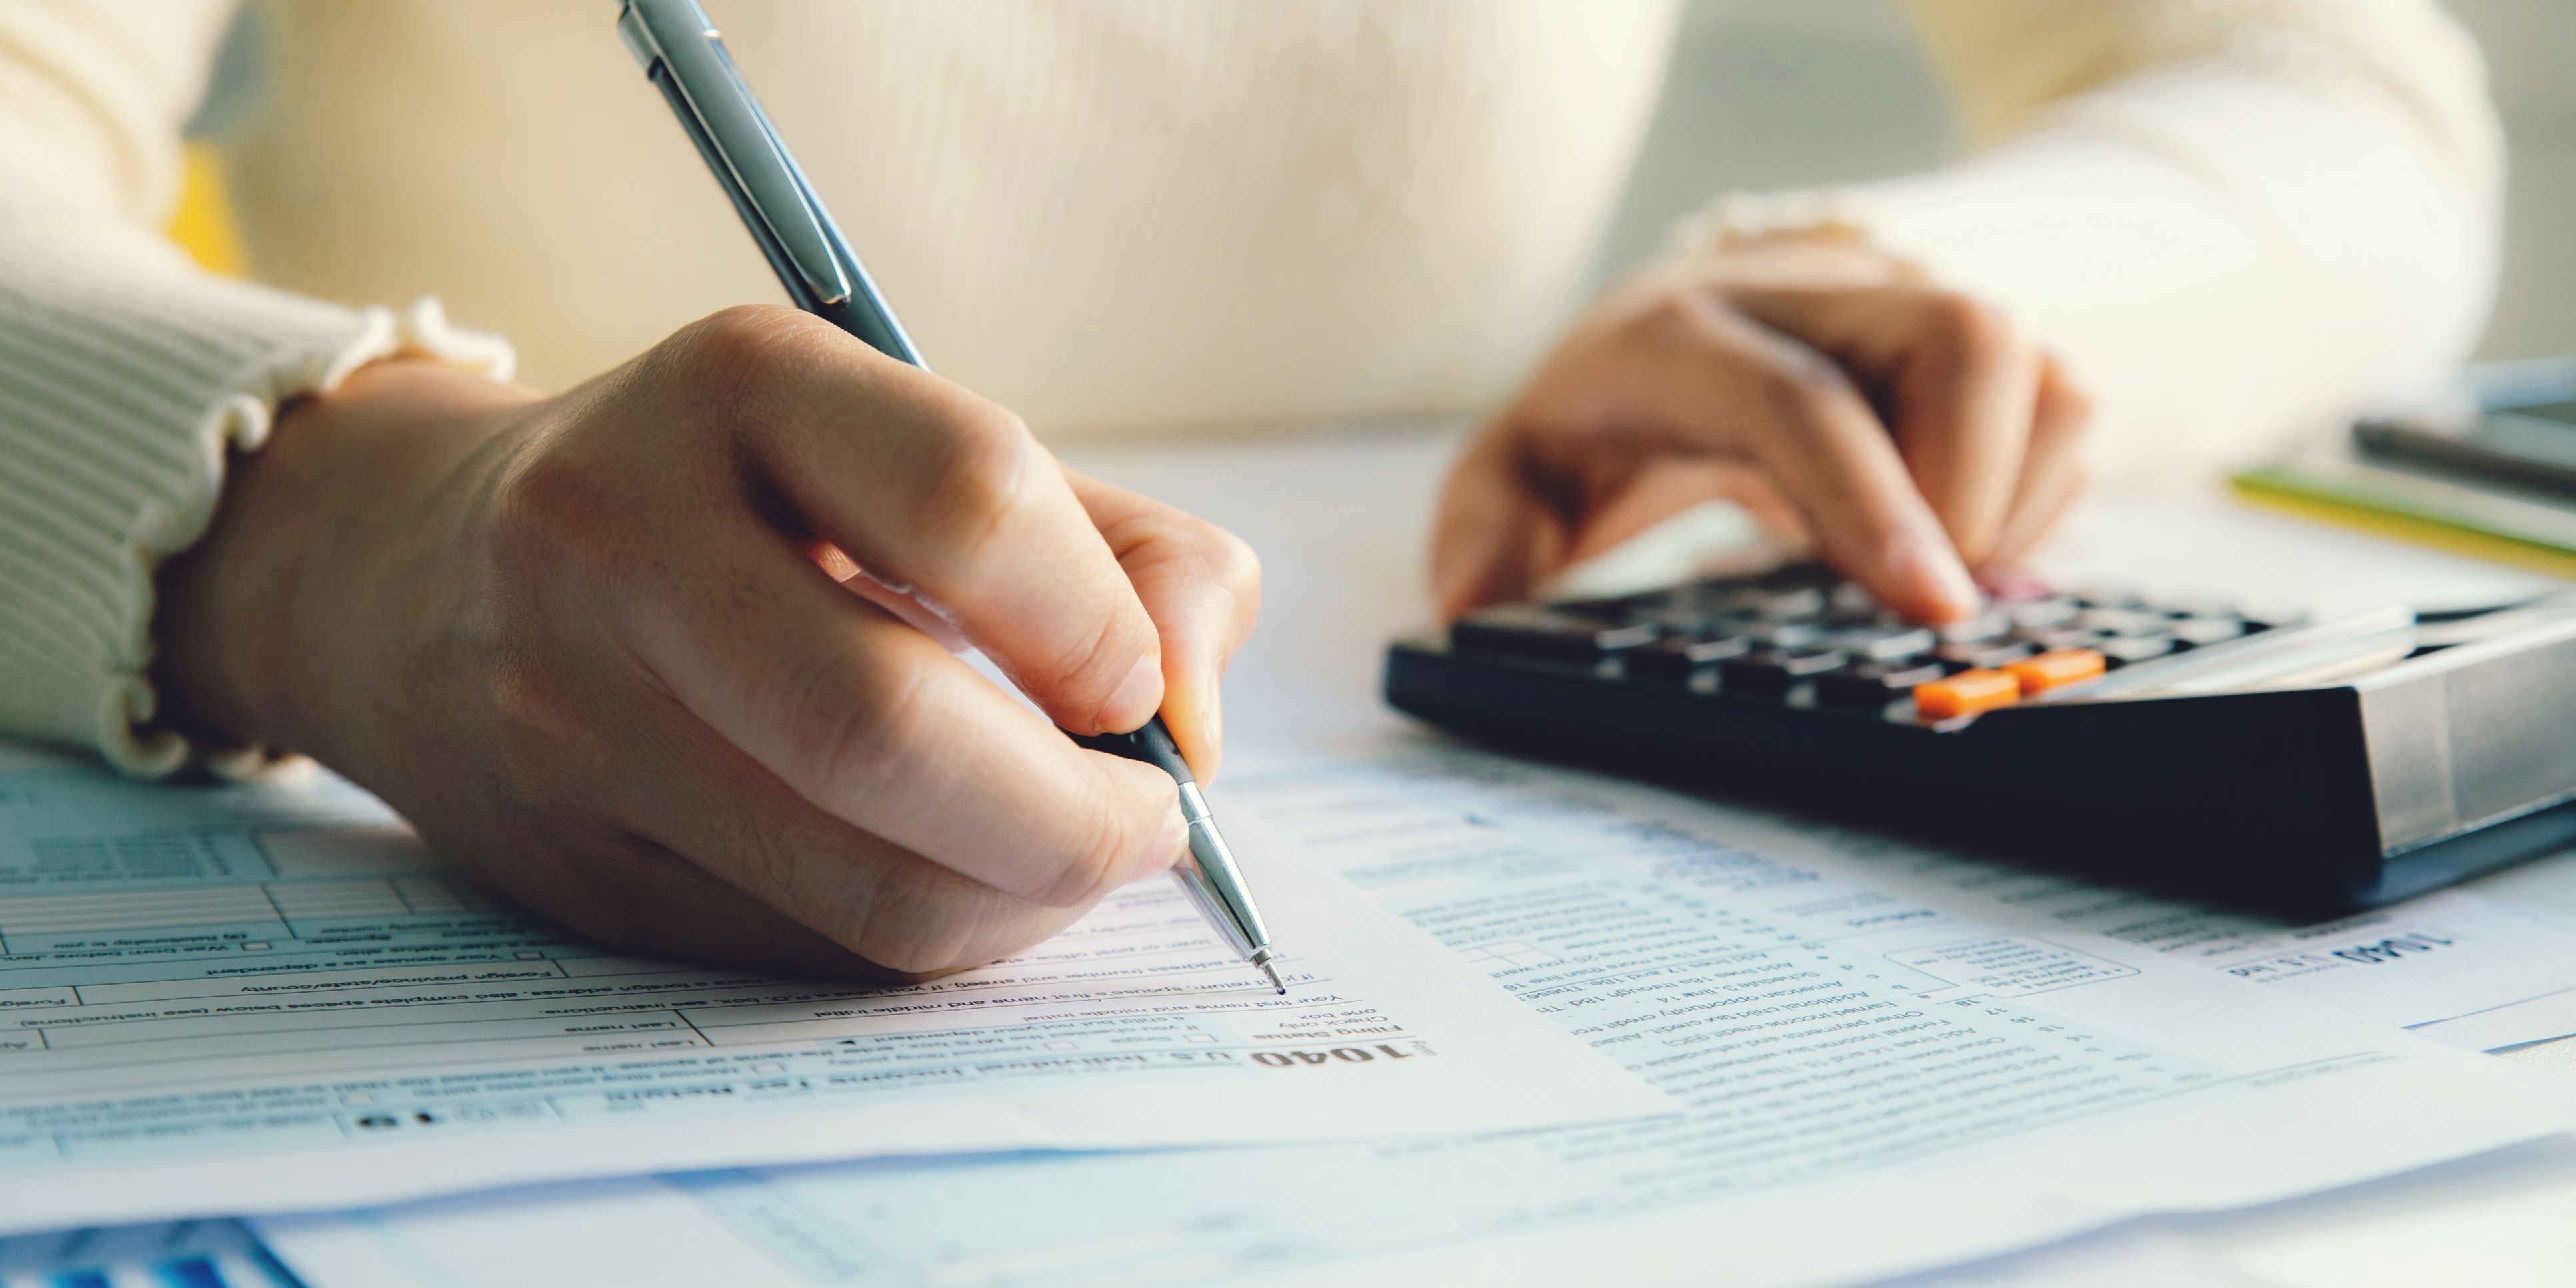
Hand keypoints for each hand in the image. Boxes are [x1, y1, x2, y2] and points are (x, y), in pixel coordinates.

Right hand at [153, 306, 1260, 979]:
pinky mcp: (574, 863)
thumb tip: (1196, 720)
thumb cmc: (749, 503)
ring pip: (861, 880)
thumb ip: (1123, 551)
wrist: (424, 573)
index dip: (1102, 626)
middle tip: (1148, 825)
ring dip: (1023, 901)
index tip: (1145, 690)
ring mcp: (575, 711)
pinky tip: (962, 882)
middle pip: (891, 727)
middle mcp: (624, 536)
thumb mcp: (924, 450)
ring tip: (1071, 857)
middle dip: (1076, 818)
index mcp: (742, 385)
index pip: (969, 503)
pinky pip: (811, 947)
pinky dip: (934, 935)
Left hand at [1431, 238, 2091, 621]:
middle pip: (1963, 336)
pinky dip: (2037, 493)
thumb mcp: (1517, 474)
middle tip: (1922, 598)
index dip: (1872, 502)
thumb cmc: (1603, 418)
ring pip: (2039, 367)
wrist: (1677, 330)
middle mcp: (1812, 295)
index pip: (1802, 400)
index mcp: (1686, 333)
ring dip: (2014, 495)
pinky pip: (2067, 405)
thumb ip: (1487, 533)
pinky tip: (1956, 542)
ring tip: (1930, 570)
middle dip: (1973, 486)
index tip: (1928, 607)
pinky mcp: (1974, 345)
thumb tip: (1473, 607)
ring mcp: (1907, 308)